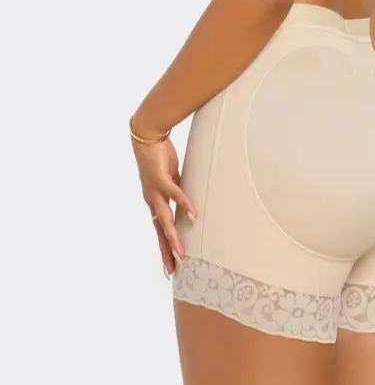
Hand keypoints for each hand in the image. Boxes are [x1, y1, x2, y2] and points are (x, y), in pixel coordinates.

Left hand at [131, 135, 197, 277]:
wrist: (147, 137)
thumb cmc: (159, 156)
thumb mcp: (171, 178)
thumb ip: (177, 191)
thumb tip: (188, 200)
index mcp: (155, 201)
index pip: (160, 230)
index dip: (165, 247)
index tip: (171, 265)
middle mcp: (152, 200)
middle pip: (160, 232)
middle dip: (167, 251)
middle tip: (173, 270)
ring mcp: (155, 191)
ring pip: (164, 220)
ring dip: (173, 237)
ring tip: (181, 252)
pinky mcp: (161, 179)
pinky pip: (174, 194)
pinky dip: (184, 204)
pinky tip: (193, 214)